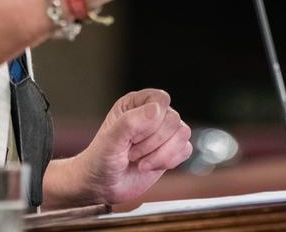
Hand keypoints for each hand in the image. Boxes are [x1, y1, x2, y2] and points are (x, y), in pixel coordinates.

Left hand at [69, 89, 192, 205]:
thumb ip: (131, 122)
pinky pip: (185, 149)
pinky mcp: (170, 151)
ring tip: (141, 161)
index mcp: (134, 104)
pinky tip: (149, 166)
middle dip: (153, 142)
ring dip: (161, 153)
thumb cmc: (100, 159)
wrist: (102, 186)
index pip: (159, 99)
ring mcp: (162, 133)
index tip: (135, 136)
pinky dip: (169, 161)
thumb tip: (156, 109)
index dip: (153, 119)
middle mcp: (151, 115)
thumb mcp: (110, 140)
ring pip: (183, 133)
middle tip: (132, 153)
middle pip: (173, 119)